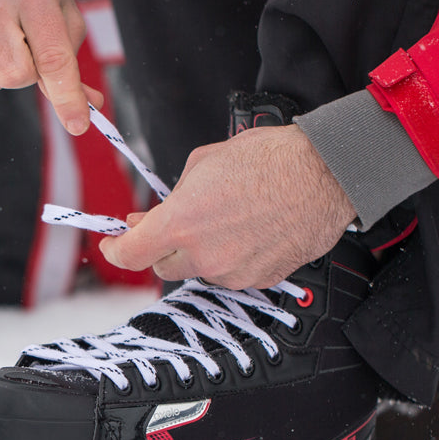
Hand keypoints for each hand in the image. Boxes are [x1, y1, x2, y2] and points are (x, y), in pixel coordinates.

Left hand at [98, 125, 357, 289]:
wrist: (325, 173)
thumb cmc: (269, 159)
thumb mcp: (203, 163)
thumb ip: (173, 197)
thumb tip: (154, 216)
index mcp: (182, 223)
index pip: (131, 254)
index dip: (116, 250)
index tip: (113, 243)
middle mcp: (205, 256)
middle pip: (164, 266)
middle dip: (164, 246)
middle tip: (176, 222)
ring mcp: (234, 272)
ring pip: (201, 270)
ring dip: (202, 251)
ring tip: (229, 216)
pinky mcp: (262, 280)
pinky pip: (233, 273)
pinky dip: (233, 257)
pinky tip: (251, 229)